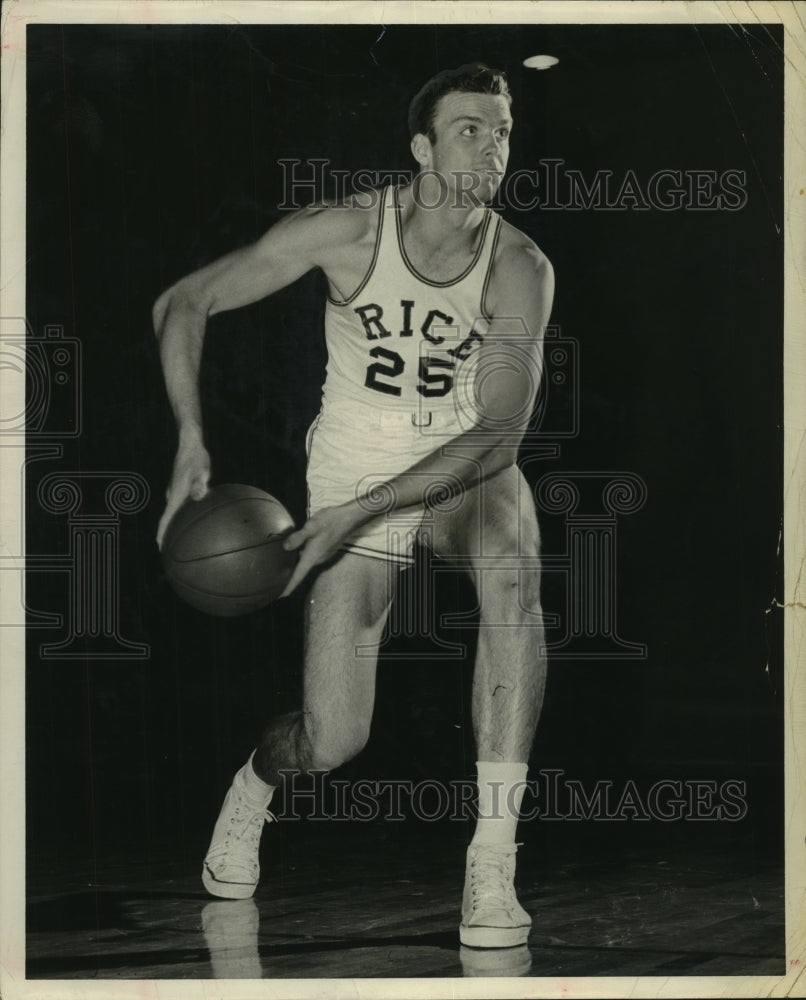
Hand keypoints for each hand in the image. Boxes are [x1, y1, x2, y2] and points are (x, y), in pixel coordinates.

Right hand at [156, 433, 210, 548]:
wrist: (190, 444)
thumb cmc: (197, 458)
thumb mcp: (202, 471)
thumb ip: (200, 483)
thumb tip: (199, 495)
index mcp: (176, 496)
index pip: (165, 519)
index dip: (162, 534)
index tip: (160, 548)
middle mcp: (173, 495)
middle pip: (168, 519)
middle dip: (167, 534)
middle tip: (169, 549)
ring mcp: (176, 491)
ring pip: (174, 512)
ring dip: (175, 525)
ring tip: (180, 538)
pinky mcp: (181, 487)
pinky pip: (181, 505)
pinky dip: (183, 514)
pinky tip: (195, 516)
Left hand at [279, 502, 365, 596]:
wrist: (349, 518)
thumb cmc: (330, 522)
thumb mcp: (311, 527)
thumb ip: (297, 538)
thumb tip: (285, 548)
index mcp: (312, 557)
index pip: (298, 577)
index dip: (289, 587)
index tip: (280, 597)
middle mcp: (318, 560)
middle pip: (301, 570)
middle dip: (290, 574)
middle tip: (275, 576)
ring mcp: (323, 556)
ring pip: (306, 562)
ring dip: (296, 562)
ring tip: (282, 561)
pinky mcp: (326, 550)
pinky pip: (311, 556)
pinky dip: (303, 555)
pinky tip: (297, 548)